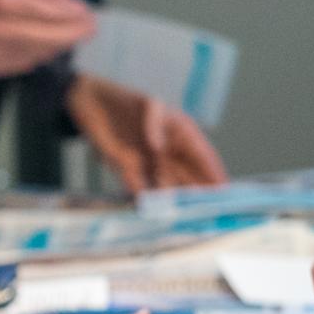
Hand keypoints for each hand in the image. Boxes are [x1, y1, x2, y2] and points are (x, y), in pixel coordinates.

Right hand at [0, 0, 99, 77]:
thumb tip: (73, 7)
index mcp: (8, 0)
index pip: (57, 15)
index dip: (79, 16)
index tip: (91, 16)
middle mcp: (1, 30)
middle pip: (55, 40)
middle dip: (76, 34)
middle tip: (89, 28)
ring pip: (44, 54)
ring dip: (57, 44)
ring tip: (61, 31)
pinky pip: (27, 63)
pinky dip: (36, 52)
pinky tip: (33, 39)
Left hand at [65, 74, 227, 194]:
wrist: (88, 102)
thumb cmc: (124, 99)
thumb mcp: (146, 104)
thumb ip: (154, 121)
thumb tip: (158, 147)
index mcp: (180, 133)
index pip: (203, 156)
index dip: (214, 173)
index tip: (225, 191)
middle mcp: (168, 151)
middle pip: (188, 176)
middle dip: (198, 193)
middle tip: (207, 210)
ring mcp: (147, 161)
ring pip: (166, 184)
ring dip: (172, 198)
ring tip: (182, 214)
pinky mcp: (124, 168)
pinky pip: (138, 185)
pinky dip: (143, 196)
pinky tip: (149, 209)